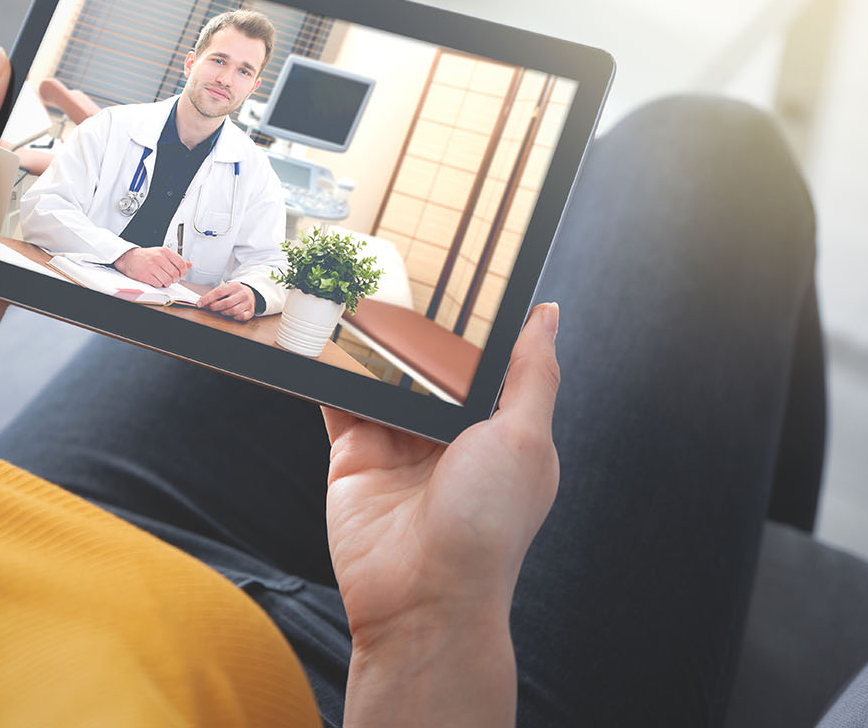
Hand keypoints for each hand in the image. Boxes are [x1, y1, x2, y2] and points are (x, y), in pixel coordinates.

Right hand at [114, 246, 189, 287]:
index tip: (181, 274)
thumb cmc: (146, 256)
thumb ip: (176, 259)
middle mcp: (159, 258)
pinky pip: (159, 284)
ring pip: (168, 280)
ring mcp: (152, 267)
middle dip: (175, 279)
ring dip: (167, 283)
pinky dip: (159, 284)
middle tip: (172, 278)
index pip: (181, 263)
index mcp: (165, 251)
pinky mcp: (146, 275)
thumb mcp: (162, 253)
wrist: (129, 258)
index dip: (183, 271)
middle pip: (175, 273)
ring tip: (164, 280)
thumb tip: (189, 264)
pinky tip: (157, 280)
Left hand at [195, 281, 255, 320]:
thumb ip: (215, 295)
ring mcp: (248, 303)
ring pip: (232, 311)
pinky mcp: (251, 311)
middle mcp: (242, 293)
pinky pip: (241, 317)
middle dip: (214, 307)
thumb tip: (202, 303)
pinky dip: (234, 317)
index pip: (219, 292)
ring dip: (223, 313)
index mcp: (234, 286)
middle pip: (225, 303)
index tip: (200, 303)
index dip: (207, 298)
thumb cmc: (235, 292)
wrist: (251, 293)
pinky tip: (231, 315)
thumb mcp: (227, 289)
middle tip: (210, 309)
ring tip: (220, 311)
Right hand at [325, 303, 560, 725]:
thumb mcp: (525, 437)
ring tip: (358, 290)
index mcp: (500, 433)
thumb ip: (531, 372)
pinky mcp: (354, 456)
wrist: (422, 598)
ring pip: (383, 381)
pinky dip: (328, 374)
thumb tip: (546, 314)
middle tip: (405, 269)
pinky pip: (338, 405)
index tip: (468, 275)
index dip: (478, 326)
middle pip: (430, 370)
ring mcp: (398, 446)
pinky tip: (321, 337)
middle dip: (419, 331)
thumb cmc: (487, 527)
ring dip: (371, 346)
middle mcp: (449, 439)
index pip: (488, 367)